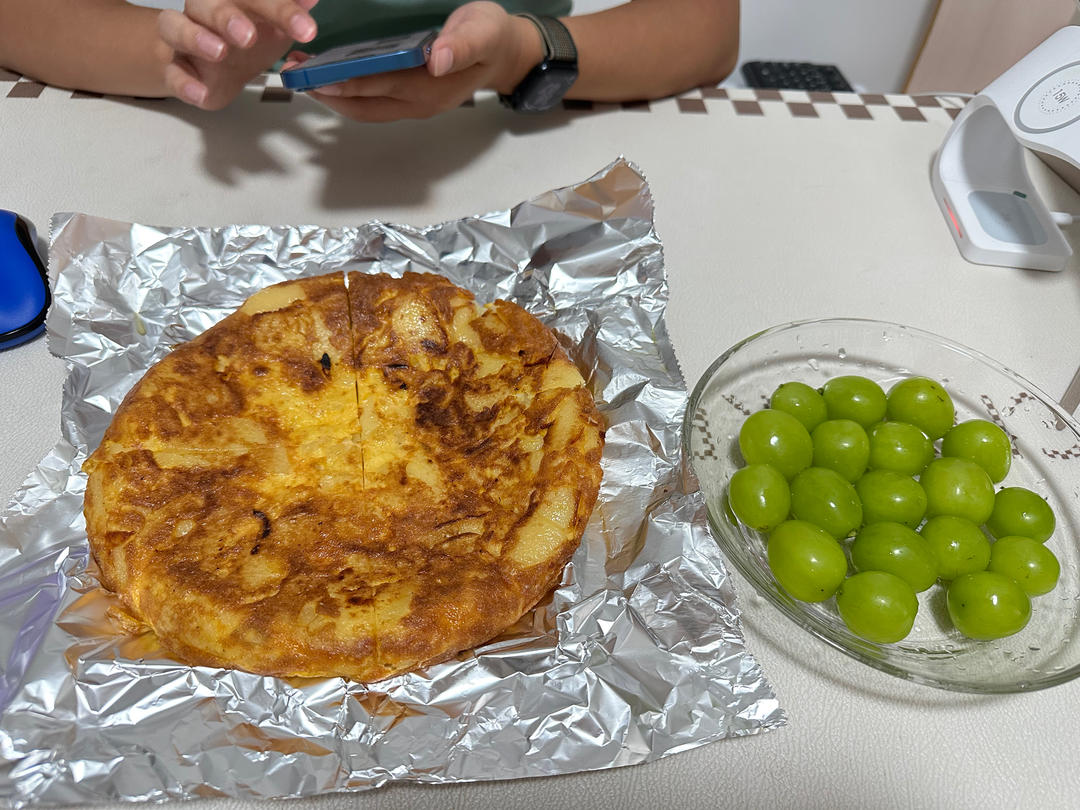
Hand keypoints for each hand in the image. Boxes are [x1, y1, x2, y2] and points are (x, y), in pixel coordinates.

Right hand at [156, 0, 319, 109]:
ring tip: (219, 52)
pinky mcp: (177, 67)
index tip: (306, 28)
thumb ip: (291, 12)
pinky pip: (172, 71)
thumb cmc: (247, 37)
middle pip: (205, 4)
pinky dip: (184, 82)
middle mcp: (203, 9)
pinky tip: (200, 92)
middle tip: (248, 35)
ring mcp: (186, 37)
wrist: (217, 66)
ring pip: (174, 27)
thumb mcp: (277, 24)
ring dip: (195, 37)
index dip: (281, 8)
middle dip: (226, 17)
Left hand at [288, 1, 542, 122]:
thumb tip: (438, 58)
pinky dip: (346, 93)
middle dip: (327, 91)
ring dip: (332, 96)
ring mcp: (413, 104)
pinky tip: (329, 77)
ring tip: (303, 76)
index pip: (380, 85)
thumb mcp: (484, 32)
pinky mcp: (409, 99)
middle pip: (364, 104)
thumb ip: (462, 45)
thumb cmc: (492, 37)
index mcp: (432, 87)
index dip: (347, 81)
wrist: (505, 52)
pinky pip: (372, 102)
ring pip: (364, 108)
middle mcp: (418, 103)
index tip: (317, 74)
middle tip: (294, 74)